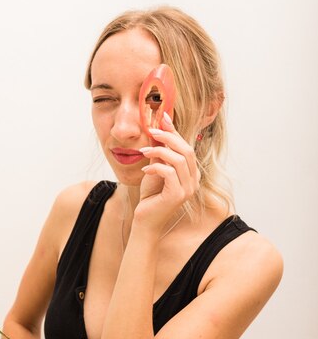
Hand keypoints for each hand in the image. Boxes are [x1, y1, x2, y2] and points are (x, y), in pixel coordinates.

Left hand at [137, 113, 199, 232]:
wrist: (145, 221)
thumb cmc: (151, 196)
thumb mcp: (155, 169)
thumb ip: (160, 153)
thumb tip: (158, 129)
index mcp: (192, 173)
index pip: (187, 147)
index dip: (175, 131)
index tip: (163, 116)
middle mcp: (194, 181)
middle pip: (187, 150)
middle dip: (168, 137)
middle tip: (151, 131)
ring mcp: (188, 189)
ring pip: (179, 160)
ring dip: (160, 151)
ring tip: (144, 151)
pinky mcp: (178, 195)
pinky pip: (169, 173)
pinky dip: (156, 167)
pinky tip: (145, 169)